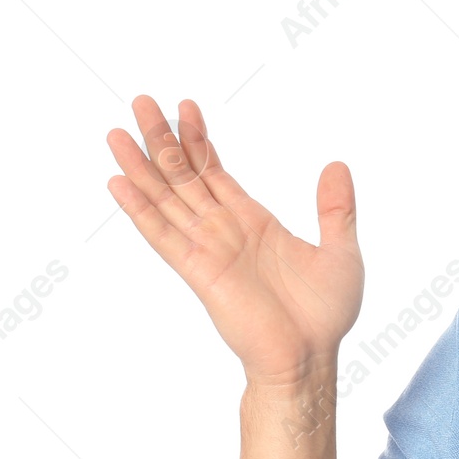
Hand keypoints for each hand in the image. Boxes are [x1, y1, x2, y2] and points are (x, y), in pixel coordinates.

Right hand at [105, 95, 364, 385]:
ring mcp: (208, 249)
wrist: (310, 356)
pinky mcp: (199, 271)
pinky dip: (141, 210)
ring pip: (167, 198)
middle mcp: (224, 231)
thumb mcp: (341, 251)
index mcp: (254, 223)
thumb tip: (337, 164)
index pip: (216, 172)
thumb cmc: (325, 313)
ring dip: (141, 166)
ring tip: (117, 133)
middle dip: (162, 140)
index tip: (185, 107)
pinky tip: (119, 183)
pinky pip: (164, 236)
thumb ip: (336, 208)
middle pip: (183, 176)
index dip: (198, 141)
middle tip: (142, 102)